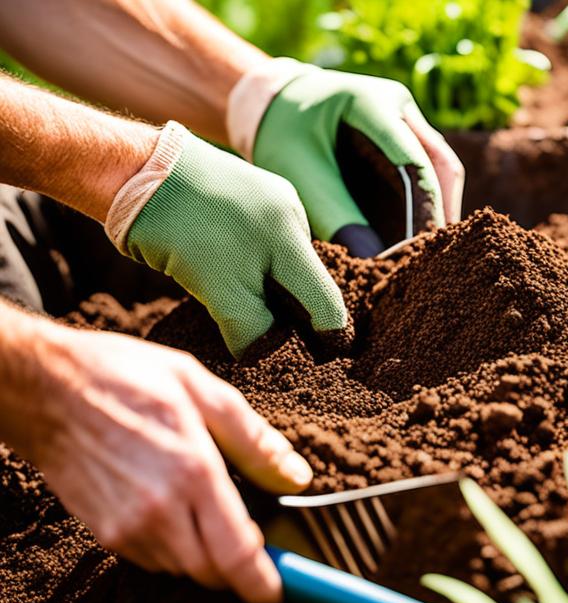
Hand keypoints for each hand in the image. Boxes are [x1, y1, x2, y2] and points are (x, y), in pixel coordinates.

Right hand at [10, 322, 311, 602]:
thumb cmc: (124, 378)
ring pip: (183, 568)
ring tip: (208, 511)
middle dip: (240, 566)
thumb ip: (254, 440)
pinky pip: (154, 559)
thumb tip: (295, 476)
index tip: (281, 589)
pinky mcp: (105, 533)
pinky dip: (175, 547)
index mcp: (193, 472)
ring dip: (206, 554)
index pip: (237, 553)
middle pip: (213, 571)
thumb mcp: (203, 390)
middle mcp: (160, 509)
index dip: (264, 582)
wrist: (47, 389)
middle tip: (254, 540)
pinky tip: (176, 510)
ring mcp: (128, 526)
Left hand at [107, 121, 347, 357]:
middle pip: (305, 282)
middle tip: (261, 333)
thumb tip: (265, 353)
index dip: (325, 336)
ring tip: (230, 299)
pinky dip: (246, 264)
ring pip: (280, 262)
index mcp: (293, 237)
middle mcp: (290, 214)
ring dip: (264, 288)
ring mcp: (269, 199)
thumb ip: (252, 327)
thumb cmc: (176, 227)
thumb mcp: (218, 289)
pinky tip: (218, 269)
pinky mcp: (245, 192)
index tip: (312, 359)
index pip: (327, 301)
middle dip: (289, 312)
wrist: (132, 168)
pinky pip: (259, 240)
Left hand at [230, 62, 464, 255]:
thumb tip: (372, 260)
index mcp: (373, 103)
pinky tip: (421, 238)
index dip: (425, 207)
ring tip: (432, 254)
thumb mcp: (300, 176)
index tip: (422, 248)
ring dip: (440, 210)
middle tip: (437, 258)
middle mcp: (400, 107)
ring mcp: (406, 121)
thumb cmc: (280, 133)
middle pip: (441, 165)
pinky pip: (428, 174)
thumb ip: (336, 217)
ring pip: (442, 170)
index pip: (415, 161)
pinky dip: (428, 205)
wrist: (270, 105)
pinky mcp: (405, 139)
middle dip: (442, 212)